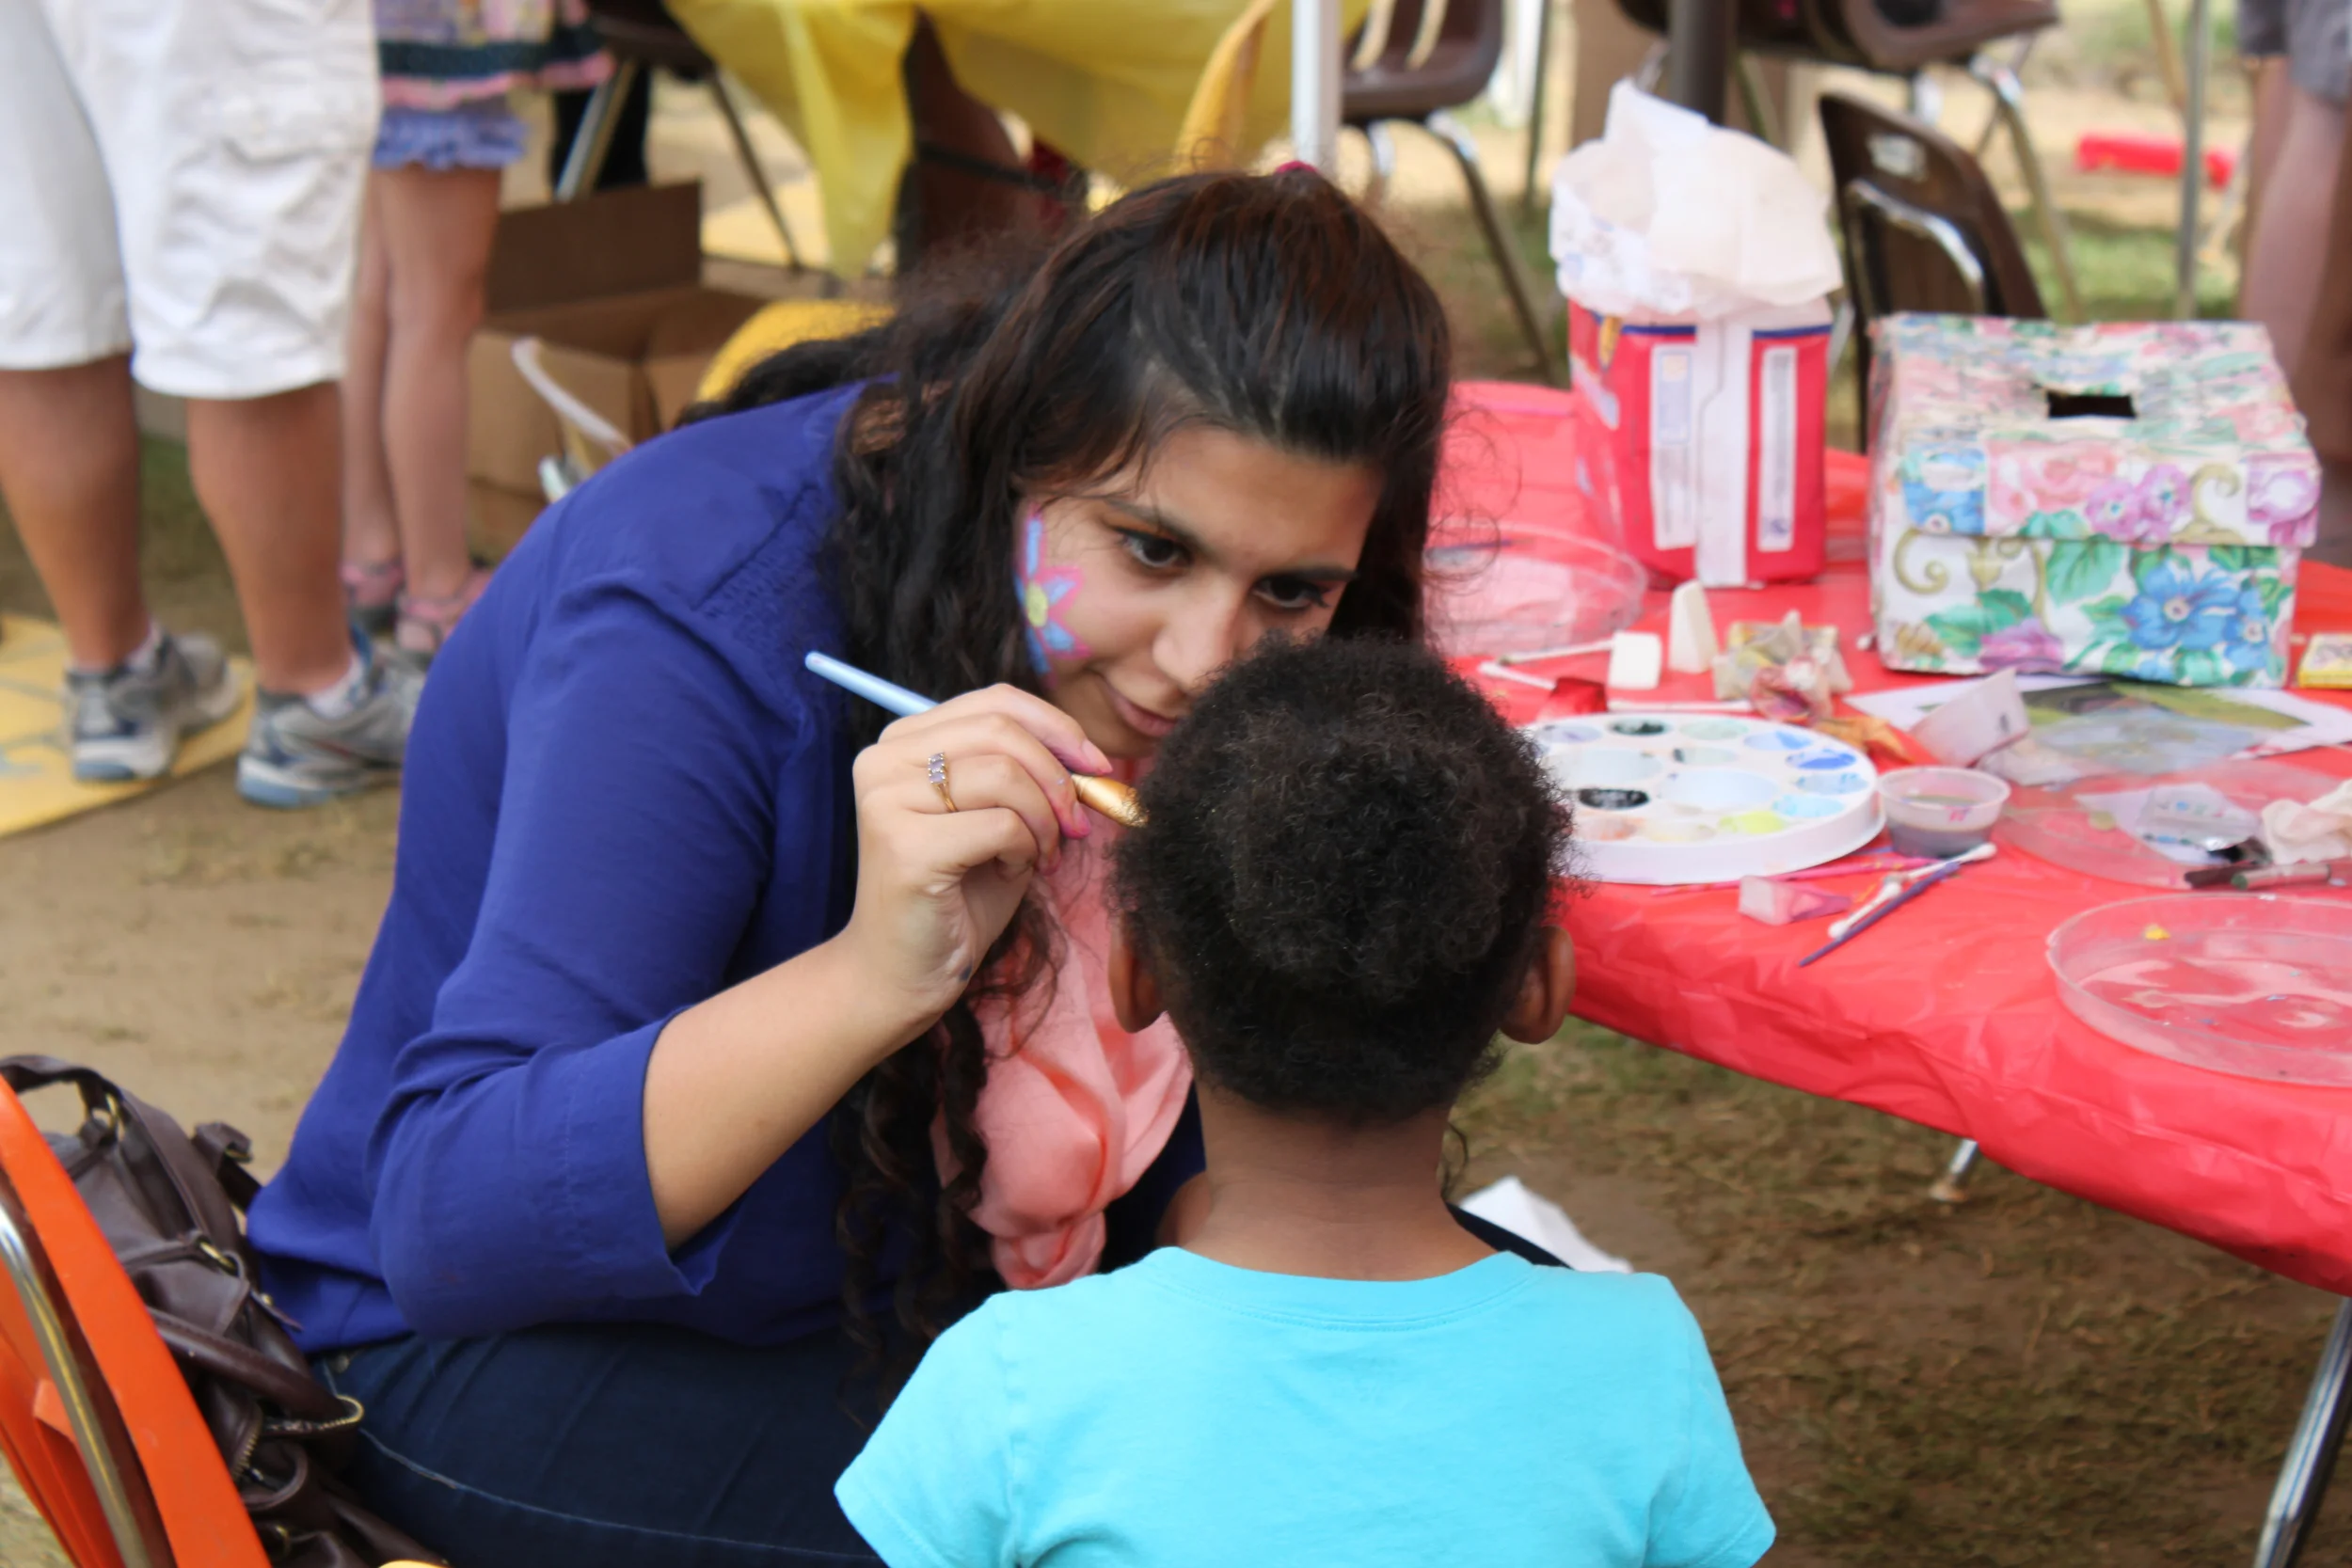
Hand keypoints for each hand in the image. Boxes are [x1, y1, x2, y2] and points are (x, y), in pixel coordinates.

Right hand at [832, 685, 1111, 1033]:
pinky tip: (1010, 874)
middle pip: (1001, 731)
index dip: (1058, 728)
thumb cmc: (958, 895)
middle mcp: (883, 761)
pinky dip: (1026, 850)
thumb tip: (1092, 760)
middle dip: (1058, 777)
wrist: (904, 972)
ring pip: (1005, 776)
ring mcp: (887, 800)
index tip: (1095, 766)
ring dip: (1044, 821)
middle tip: (1078, 825)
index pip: (995, 701)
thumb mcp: (1001, 819)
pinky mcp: (904, 845)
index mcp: (903, 742)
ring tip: (1040, 857)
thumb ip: (1031, 777)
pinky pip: (1001, 825)